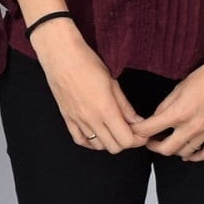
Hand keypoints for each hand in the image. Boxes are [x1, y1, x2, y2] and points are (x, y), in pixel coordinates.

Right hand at [30, 21, 146, 152]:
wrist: (61, 56)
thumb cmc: (87, 63)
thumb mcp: (113, 83)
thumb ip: (125, 107)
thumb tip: (137, 122)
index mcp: (106, 109)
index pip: (126, 140)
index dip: (138, 139)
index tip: (141, 132)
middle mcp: (91, 119)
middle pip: (114, 147)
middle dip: (126, 142)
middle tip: (130, 130)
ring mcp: (77, 120)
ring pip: (98, 146)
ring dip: (110, 141)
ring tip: (114, 129)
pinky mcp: (67, 118)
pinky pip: (80, 140)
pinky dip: (91, 142)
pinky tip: (97, 133)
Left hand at [139, 48, 203, 160]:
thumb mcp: (179, 88)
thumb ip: (166, 106)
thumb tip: (156, 118)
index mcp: (179, 112)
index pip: (149, 129)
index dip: (138, 131)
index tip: (134, 130)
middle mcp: (192, 126)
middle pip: (166, 149)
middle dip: (153, 146)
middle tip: (150, 140)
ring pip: (185, 153)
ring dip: (173, 150)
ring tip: (168, 143)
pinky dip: (196, 157)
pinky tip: (189, 154)